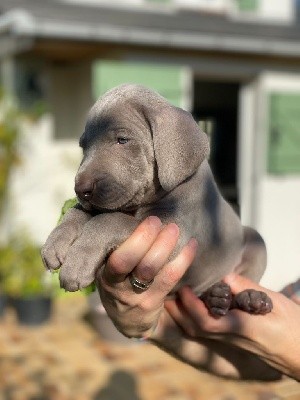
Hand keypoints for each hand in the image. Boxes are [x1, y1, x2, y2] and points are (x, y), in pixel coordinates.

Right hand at [96, 216, 196, 337]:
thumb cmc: (118, 282)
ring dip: (168, 247)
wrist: (128, 319)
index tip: (150, 221)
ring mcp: (142, 297)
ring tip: (175, 228)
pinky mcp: (158, 300)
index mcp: (108, 277)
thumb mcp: (107, 270)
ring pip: (158, 272)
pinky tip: (192, 243)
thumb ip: (116, 249)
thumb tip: (133, 215)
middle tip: (160, 221)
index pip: (120, 262)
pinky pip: (173, 278)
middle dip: (152, 241)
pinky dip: (184, 258)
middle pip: (142, 267)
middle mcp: (124, 289)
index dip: (136, 241)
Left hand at [165, 274, 299, 380]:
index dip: (191, 305)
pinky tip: (194, 303)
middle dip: (177, 311)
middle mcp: (230, 336)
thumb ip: (245, 289)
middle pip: (195, 328)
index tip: (183, 287)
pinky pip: (207, 329)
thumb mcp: (270, 302)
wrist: (299, 351)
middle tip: (168, 289)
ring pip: (198, 330)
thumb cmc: (290, 325)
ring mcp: (230, 340)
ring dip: (183, 314)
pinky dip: (194, 316)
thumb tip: (222, 277)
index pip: (205, 321)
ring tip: (174, 294)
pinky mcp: (232, 339)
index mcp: (239, 328)